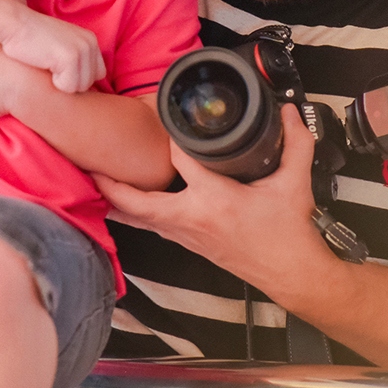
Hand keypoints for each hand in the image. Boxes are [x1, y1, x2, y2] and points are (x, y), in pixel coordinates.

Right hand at [0, 9, 105, 93]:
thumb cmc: (31, 38)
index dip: (77, 77)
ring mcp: (82, 50)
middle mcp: (90, 43)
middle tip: (49, 67)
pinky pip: (68, 87)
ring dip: (60, 84)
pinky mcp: (71, 57)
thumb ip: (74, 57)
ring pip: (79, 87)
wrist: (15, 24)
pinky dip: (53, 83)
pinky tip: (43, 66)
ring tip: (46, 65)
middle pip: (88, 83)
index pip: (97, 74)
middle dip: (69, 82)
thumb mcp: (60, 44)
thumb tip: (82, 83)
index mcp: (89, 39)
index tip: (59, 69)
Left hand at [93, 106, 327, 300]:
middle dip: (112, 183)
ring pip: (139, 218)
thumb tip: (292, 113)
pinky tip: (124, 205)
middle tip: (92, 159)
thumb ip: (296, 143)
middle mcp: (193, 219)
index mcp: (214, 200)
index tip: (166, 117)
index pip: (181, 160)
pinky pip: (151, 227)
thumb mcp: (295, 183)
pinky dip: (133, 214)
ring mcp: (187, 235)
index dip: (171, 138)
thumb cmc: (288, 234)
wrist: (290, 273)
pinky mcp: (189, 243)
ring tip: (97, 178)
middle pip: (138, 201)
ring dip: (116, 200)